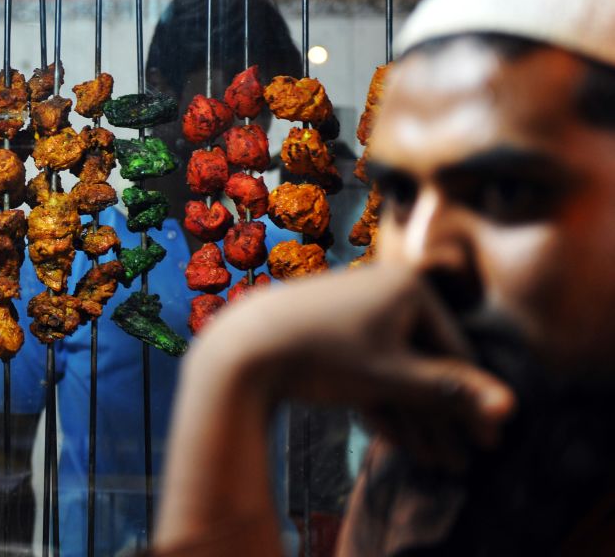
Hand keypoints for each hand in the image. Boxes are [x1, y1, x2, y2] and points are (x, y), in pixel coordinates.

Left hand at [194, 263, 514, 458]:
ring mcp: (356, 306)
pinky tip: (393, 438)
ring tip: (429, 460)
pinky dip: (378, 400)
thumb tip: (509, 407)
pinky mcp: (331, 327)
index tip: (486, 445)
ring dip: (412, 417)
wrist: (240, 348)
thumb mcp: (391, 378)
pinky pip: (366, 367)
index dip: (472, 404)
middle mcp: (384, 287)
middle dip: (440, 419)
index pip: (455, 352)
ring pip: (394, 370)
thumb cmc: (321, 356)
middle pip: (425, 363)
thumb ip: (450, 391)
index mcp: (408, 287)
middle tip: (457, 463)